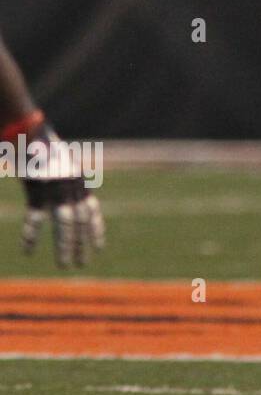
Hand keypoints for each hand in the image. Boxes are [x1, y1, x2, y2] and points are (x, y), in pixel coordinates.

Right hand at [18, 122, 105, 266]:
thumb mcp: (60, 164)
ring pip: (65, 222)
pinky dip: (31, 233)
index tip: (99, 247)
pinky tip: (28, 250)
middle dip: (82, 244)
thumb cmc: (43, 147)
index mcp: (78, 183)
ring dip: (66, 245)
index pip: (92, 211)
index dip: (96, 230)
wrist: (31, 130)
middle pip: (81, 221)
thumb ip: (66, 180)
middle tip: (81, 264)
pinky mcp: (37, 189)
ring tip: (65, 264)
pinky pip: (35, 216)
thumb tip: (71, 192)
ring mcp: (56, 189)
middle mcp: (71, 187)